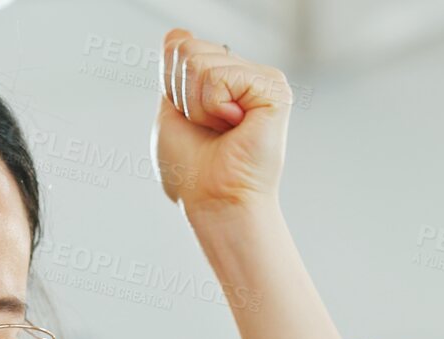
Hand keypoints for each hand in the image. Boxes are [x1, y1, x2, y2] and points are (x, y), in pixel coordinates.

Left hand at [151, 27, 294, 217]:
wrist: (215, 200)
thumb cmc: (193, 171)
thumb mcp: (171, 112)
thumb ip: (172, 71)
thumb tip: (178, 33)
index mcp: (223, 78)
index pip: (180, 47)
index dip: (172, 86)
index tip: (190, 120)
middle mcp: (245, 73)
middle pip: (186, 50)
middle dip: (183, 95)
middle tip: (207, 127)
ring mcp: (261, 79)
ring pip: (199, 62)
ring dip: (197, 106)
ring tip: (222, 130)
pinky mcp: (273, 89)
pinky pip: (219, 77)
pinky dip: (214, 108)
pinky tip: (235, 126)